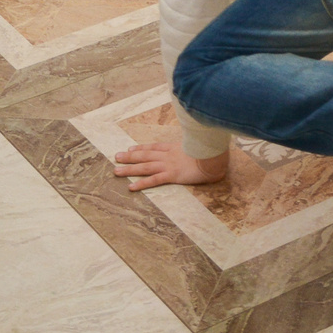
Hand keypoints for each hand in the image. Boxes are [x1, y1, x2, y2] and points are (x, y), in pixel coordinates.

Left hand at [111, 140, 227, 190]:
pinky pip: (153, 180)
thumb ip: (193, 146)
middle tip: (116, 156)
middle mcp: (168, 155)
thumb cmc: (211, 152)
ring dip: (129, 169)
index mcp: (174, 147)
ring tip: (116, 171)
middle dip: (130, 156)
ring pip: (145, 166)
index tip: (130, 149)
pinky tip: (131, 187)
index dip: (141, 148)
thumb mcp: (199, 145)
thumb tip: (196, 146)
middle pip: (145, 155)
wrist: (215, 157)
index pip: (154, 147)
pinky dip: (141, 183)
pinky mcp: (172, 175)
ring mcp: (169, 165)